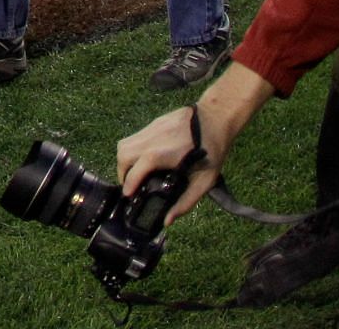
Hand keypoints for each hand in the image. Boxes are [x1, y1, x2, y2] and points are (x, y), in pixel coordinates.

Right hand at [117, 106, 223, 225]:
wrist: (215, 118)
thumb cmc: (213, 152)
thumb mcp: (204, 182)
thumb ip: (185, 202)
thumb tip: (168, 220)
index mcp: (160, 155)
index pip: (134, 172)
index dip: (128, 186)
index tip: (128, 196)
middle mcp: (150, 141)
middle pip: (123, 156)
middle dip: (122, 173)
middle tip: (130, 185)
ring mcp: (149, 129)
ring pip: (124, 144)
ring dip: (124, 160)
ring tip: (134, 172)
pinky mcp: (153, 123)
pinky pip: (134, 138)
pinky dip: (132, 150)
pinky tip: (144, 158)